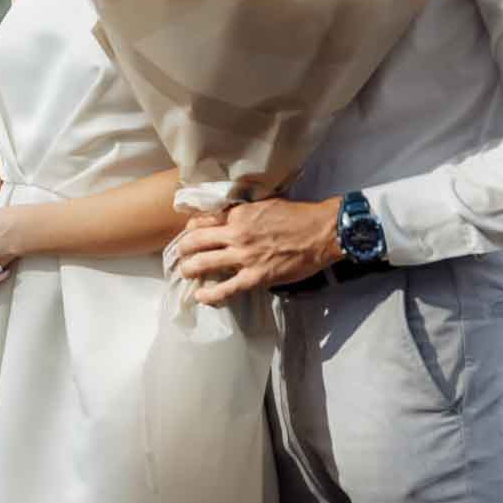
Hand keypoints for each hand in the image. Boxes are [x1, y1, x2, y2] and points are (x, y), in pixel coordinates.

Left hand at [167, 196, 343, 306]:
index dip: (191, 229)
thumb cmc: (298, 216)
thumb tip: (230, 217)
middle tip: (180, 255)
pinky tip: (202, 297)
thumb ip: (244, 212)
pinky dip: (211, 295)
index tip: (189, 235)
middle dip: (183, 249)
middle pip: (196, 241)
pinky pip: (226, 289)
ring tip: (186, 273)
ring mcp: (244, 256)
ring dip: (190, 269)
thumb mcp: (265, 204)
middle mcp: (236, 234)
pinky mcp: (256, 276)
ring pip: (204, 263)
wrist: (322, 232)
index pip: (203, 220)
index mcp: (238, 214)